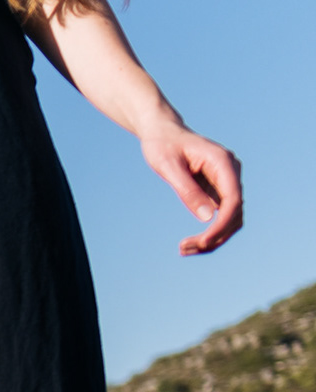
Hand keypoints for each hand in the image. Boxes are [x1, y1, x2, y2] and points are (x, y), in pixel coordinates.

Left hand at [141, 125, 242, 255]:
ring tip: (185, 250)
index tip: (203, 242)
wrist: (163, 133)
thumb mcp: (169, 167)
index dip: (222, 224)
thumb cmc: (163, 146)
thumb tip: (207, 217)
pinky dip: (209, 231)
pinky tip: (190, 243)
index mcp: (223, 162)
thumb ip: (188, 191)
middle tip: (185, 249)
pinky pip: (221, 215)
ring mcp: (227, 181)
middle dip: (215, 235)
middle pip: (235, 212)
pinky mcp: (218, 190)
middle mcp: (231, 171)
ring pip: (231, 218)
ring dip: (213, 238)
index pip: (233, 199)